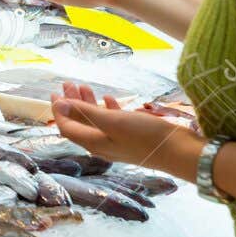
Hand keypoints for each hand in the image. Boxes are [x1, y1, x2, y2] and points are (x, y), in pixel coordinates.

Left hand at [52, 82, 197, 170]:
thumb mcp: (112, 121)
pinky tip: (109, 98)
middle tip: (69, 83)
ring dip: (88, 103)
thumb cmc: (145, 136)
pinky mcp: (132, 138)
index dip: (58, 111)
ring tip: (85, 86)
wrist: (180, 152)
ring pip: (96, 121)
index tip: (54, 93)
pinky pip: (113, 123)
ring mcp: (118, 142)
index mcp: (94, 142)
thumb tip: (58, 106)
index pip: (67, 127)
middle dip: (71, 103)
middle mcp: (103, 144)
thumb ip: (85, 112)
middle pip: (80, 123)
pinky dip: (108, 109)